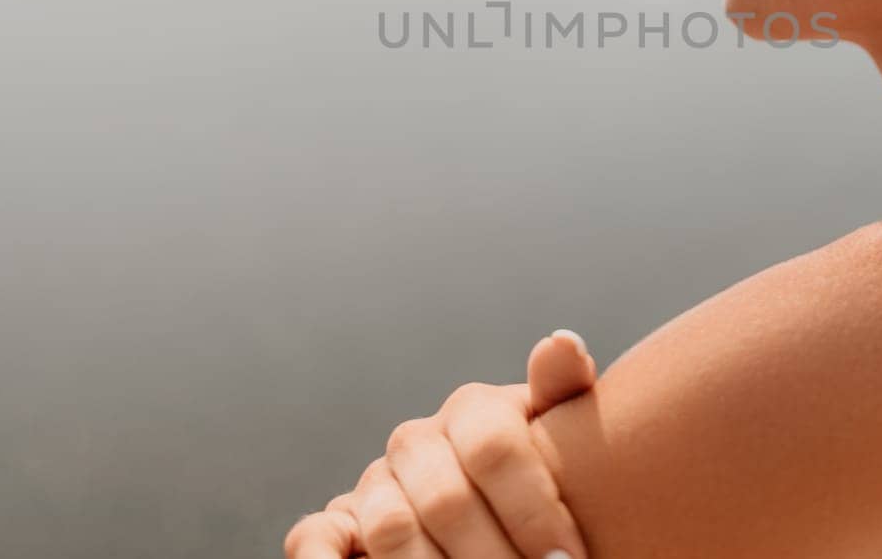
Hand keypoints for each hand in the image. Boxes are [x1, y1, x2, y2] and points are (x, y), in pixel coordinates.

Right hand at [284, 329, 597, 558]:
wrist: (492, 506)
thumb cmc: (538, 470)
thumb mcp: (557, 430)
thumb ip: (562, 390)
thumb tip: (562, 344)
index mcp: (472, 410)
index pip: (494, 446)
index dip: (533, 508)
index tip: (567, 556)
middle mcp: (416, 441)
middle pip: (446, 498)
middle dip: (493, 554)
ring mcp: (374, 484)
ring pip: (392, 527)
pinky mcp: (336, 525)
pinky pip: (314, 539)